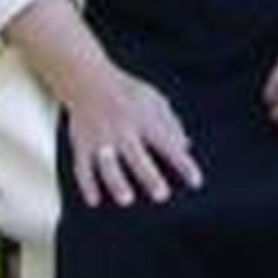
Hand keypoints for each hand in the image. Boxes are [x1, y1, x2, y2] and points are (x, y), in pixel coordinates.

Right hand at [67, 70, 202, 208]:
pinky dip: (86, 184)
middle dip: (148, 175)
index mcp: (143, 117)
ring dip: (116, 181)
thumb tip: (186, 147)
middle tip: (161, 194)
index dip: (182, 162)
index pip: (167, 142)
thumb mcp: (152, 99)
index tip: (196, 181)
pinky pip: (81, 165)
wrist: (85, 77)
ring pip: (107, 162)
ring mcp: (99, 136)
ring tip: (126, 199)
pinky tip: (94, 201)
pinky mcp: (81, 142)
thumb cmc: (126, 92)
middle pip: (135, 155)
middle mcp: (121, 127)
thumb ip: (170, 122)